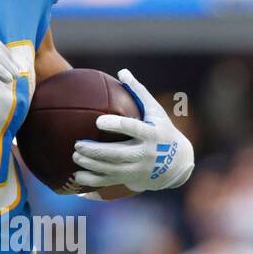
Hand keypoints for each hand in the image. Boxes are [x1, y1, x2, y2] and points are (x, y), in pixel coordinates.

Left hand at [71, 68, 193, 192]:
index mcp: (151, 134)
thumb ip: (139, 92)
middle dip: (96, 151)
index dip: (116, 126)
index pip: (133, 129)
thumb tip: (122, 71)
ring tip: (75, 156)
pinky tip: (77, 175)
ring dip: (91, 165)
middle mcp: (145, 153)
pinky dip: (92, 181)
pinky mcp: (131, 179)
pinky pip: (109, 182)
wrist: (177, 163)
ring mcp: (138, 169)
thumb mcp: (156, 111)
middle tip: (77, 144)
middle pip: (118, 154)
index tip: (98, 121)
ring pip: (112, 169)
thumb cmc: (162, 130)